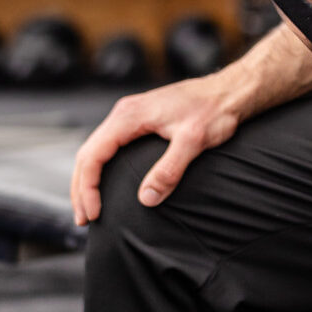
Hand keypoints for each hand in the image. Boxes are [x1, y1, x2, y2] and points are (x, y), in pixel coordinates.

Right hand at [71, 76, 240, 223]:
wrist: (230, 91)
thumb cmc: (215, 110)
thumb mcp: (193, 141)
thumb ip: (169, 169)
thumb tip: (146, 198)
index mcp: (129, 116)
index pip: (92, 155)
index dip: (87, 188)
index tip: (94, 214)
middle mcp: (124, 113)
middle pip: (87, 154)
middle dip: (81, 188)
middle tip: (84, 220)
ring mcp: (131, 116)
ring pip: (96, 150)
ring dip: (88, 180)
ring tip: (89, 209)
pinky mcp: (140, 121)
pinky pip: (110, 147)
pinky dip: (101, 169)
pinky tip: (105, 185)